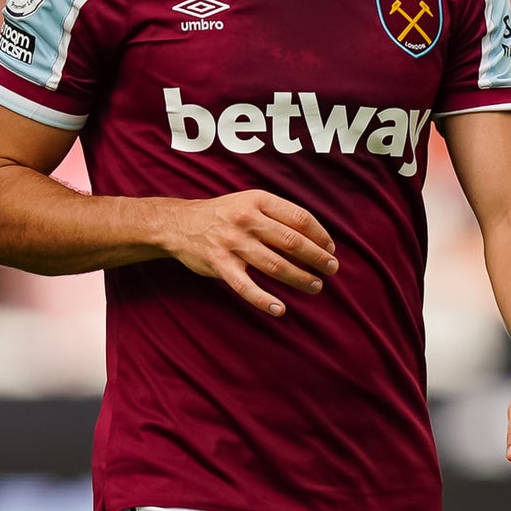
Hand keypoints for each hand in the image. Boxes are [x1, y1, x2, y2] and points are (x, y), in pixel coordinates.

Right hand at [157, 190, 337, 316]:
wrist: (179, 224)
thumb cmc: (223, 214)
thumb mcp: (249, 202)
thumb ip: (277, 214)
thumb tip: (314, 236)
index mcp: (258, 201)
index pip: (300, 218)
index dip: (320, 235)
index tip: (330, 247)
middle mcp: (247, 220)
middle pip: (293, 242)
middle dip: (317, 258)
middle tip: (332, 269)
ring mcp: (232, 243)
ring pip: (275, 265)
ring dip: (300, 278)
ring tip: (315, 286)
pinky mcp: (220, 265)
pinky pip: (246, 287)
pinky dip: (264, 300)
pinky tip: (280, 309)